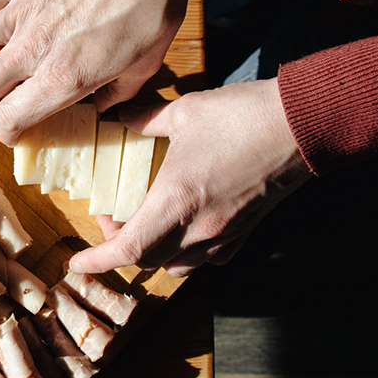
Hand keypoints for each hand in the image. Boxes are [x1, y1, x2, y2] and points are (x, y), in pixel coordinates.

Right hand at [0, 0, 196, 145]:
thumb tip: (103, 103)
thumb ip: (117, 92)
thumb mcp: (144, 66)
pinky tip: (2, 19)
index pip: (9, 119)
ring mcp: (22, 14)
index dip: (6, 130)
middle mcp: (33, 50)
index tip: (13, 129)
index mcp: (63, 79)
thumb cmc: (151, 6)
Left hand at [69, 79, 311, 276]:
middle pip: (147, 260)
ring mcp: (225, 233)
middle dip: (120, 247)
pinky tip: (186, 228)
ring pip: (177, 265)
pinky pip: (209, 259)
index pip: (127, 249)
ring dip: (153, 253)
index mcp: (176, 201)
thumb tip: (120, 117)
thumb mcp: (183, 112)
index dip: (96, 261)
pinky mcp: (246, 231)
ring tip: (145, 224)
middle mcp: (199, 228)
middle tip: (111, 217)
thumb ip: (144, 119)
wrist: (302, 125)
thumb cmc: (242, 117)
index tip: (75, 263)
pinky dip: (188, 252)